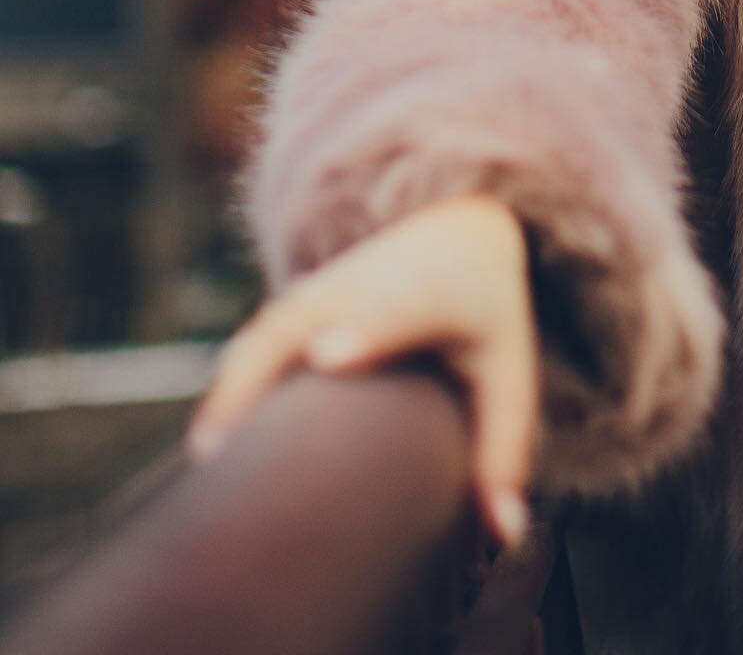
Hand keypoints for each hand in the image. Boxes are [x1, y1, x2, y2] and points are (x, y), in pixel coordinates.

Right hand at [184, 194, 539, 553]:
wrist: (450, 233)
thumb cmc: (482, 314)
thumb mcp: (509, 367)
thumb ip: (504, 448)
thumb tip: (506, 537)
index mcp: (429, 292)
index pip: (394, 307)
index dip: (364, 329)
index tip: (329, 354)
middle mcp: (363, 285)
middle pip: (300, 322)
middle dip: (260, 374)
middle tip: (224, 452)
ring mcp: (318, 293)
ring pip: (261, 337)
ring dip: (229, 393)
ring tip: (206, 470)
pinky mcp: (290, 309)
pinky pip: (248, 348)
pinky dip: (225, 392)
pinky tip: (206, 456)